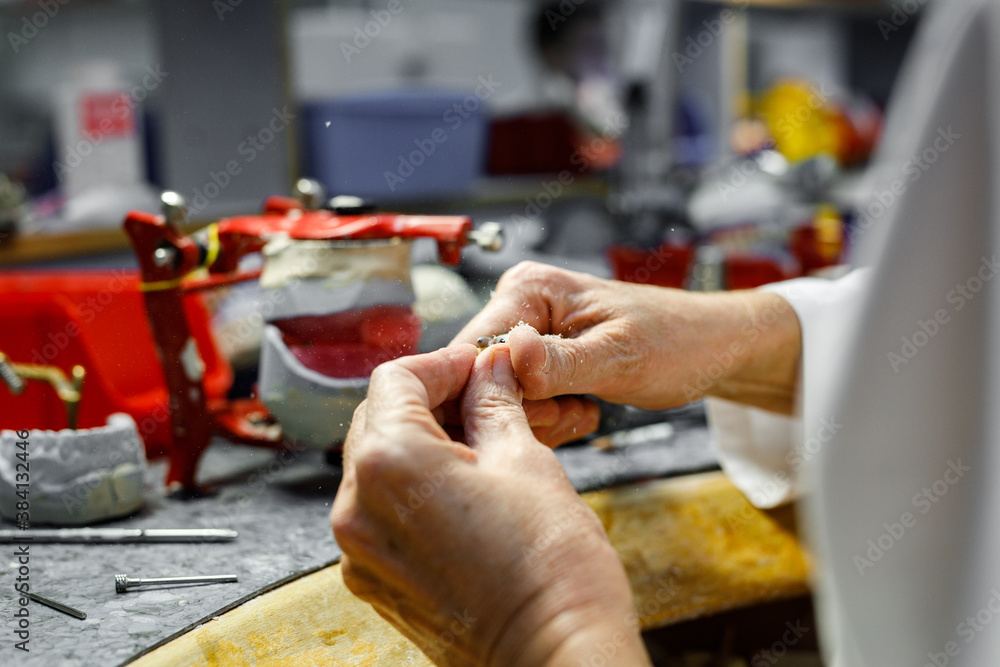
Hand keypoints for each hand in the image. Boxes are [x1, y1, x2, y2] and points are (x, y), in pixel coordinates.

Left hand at [331, 345, 650, 665]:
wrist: (556, 656)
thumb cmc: (551, 570)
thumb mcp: (525, 460)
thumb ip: (494, 403)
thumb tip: (491, 368)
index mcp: (389, 464)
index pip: (396, 380)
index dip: (443, 363)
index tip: (479, 364)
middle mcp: (357, 507)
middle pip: (380, 419)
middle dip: (431, 400)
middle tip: (484, 395)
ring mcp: (361, 551)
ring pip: (380, 465)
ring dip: (424, 441)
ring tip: (484, 439)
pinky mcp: (376, 580)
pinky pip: (383, 510)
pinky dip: (416, 486)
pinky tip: (466, 483)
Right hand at [454, 262, 800, 413]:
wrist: (712, 349)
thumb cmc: (678, 343)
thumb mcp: (619, 358)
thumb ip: (559, 363)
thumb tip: (507, 355)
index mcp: (529, 288)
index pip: (469, 351)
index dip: (488, 395)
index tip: (537, 414)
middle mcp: (517, 305)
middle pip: (478, 379)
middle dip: (523, 410)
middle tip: (575, 411)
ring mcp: (525, 334)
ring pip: (497, 397)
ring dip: (539, 418)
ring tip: (584, 409)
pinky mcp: (536, 360)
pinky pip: (519, 402)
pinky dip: (548, 418)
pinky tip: (581, 411)